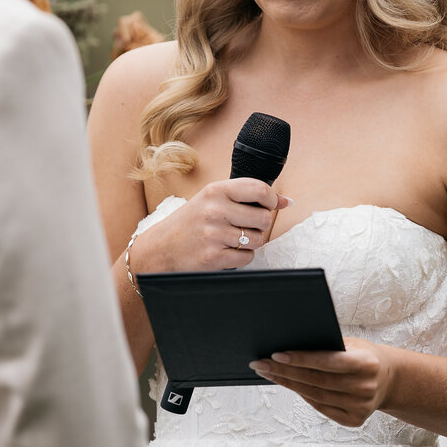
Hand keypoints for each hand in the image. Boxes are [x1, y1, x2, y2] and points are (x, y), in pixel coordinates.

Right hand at [129, 180, 289, 274]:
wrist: (160, 248)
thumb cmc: (191, 221)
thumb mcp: (212, 200)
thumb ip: (246, 197)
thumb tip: (286, 201)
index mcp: (216, 190)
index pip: (260, 189)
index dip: (271, 199)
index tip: (269, 205)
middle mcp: (215, 210)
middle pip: (264, 218)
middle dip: (260, 225)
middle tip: (245, 226)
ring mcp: (214, 234)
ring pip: (258, 239)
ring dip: (250, 242)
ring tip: (232, 239)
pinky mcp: (214, 257)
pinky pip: (247, 258)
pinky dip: (241, 257)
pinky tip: (226, 251)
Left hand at [250, 336, 395, 427]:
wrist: (389, 379)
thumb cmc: (364, 355)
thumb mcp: (353, 344)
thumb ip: (329, 345)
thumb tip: (291, 343)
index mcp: (366, 364)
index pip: (327, 361)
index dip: (300, 359)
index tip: (276, 354)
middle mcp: (365, 387)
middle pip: (316, 381)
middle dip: (285, 372)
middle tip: (261, 364)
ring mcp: (360, 407)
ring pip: (315, 396)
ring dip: (288, 384)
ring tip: (268, 373)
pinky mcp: (354, 420)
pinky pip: (321, 407)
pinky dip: (303, 395)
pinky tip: (288, 385)